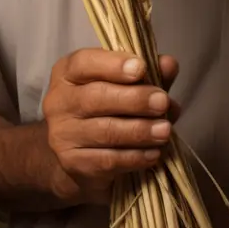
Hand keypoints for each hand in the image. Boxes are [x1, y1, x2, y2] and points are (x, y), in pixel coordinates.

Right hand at [42, 49, 178, 204]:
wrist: (79, 155)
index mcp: (68, 72)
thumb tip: (169, 64)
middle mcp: (59, 101)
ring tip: (165, 131)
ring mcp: (62, 134)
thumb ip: (149, 73)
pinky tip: (153, 153)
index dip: (113, 64)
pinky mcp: (73, 164)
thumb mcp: (127, 84)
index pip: (85, 62)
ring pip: (104, 131)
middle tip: (162, 102)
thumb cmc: (107, 108)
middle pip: (96, 97)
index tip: (141, 68)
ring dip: (140, 131)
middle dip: (134, 99)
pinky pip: (107, 160)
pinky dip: (135, 157)